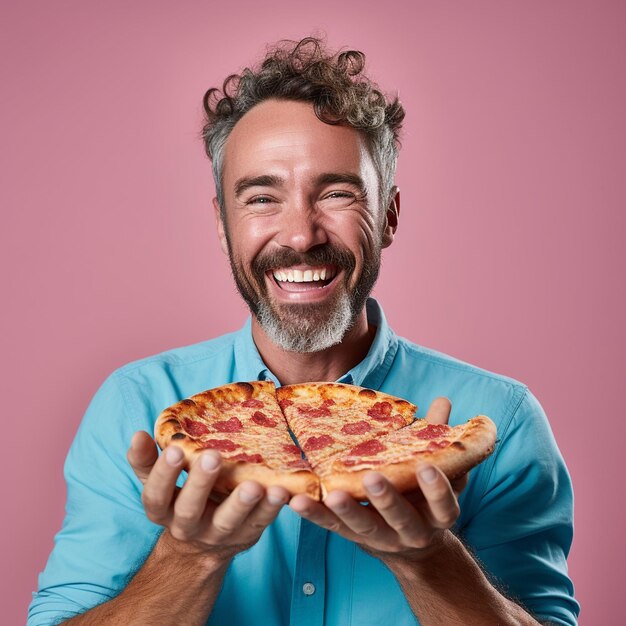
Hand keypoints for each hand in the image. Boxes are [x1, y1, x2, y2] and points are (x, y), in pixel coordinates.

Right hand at [127, 432, 289, 558]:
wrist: (201, 547)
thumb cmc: (181, 498)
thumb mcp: (160, 482)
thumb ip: (148, 460)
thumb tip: (138, 434)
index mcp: (163, 510)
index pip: (156, 495)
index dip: (163, 474)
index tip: (175, 449)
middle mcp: (187, 526)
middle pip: (189, 509)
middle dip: (200, 483)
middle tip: (212, 456)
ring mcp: (218, 534)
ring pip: (227, 522)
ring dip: (242, 503)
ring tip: (255, 485)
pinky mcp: (246, 535)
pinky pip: (260, 523)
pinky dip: (271, 509)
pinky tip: (280, 491)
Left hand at [289, 398, 465, 560]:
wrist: (413, 549)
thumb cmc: (424, 496)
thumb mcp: (439, 471)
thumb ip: (439, 438)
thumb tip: (442, 402)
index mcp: (438, 515)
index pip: (444, 505)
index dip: (437, 489)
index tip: (426, 467)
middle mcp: (412, 532)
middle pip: (400, 518)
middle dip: (386, 499)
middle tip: (372, 478)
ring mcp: (383, 538)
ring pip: (364, 527)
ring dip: (346, 511)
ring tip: (330, 494)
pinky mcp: (353, 538)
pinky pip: (332, 527)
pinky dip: (314, 514)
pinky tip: (297, 500)